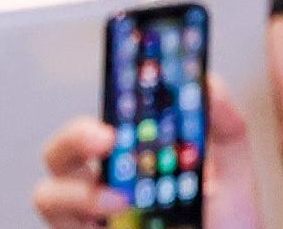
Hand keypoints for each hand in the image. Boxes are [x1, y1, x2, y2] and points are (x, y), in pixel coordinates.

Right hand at [33, 81, 264, 228]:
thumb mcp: (234, 171)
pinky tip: (125, 220)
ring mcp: (94, 216)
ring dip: (78, 193)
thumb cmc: (225, 224)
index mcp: (134, 153)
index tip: (122, 69)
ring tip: (119, 199)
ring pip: (49, 194)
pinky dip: (85, 218)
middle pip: (63, 148)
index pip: (107, 114)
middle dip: (76, 136)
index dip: (106, 91)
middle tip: (108, 137)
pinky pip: (67, 228)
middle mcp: (106, 181)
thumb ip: (224, 126)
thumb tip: (207, 85)